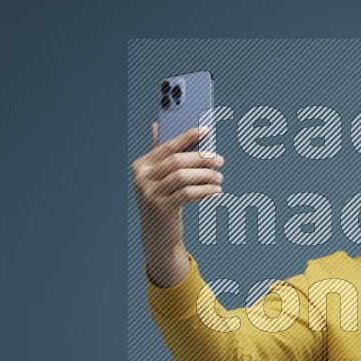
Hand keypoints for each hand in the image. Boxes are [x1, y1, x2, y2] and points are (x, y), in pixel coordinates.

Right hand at [131, 122, 223, 285]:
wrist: (158, 236)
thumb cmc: (163, 200)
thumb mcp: (159, 178)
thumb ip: (161, 154)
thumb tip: (157, 124)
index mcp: (141, 166)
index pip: (167, 146)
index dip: (188, 136)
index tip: (207, 130)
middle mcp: (141, 179)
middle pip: (177, 161)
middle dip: (202, 158)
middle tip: (220, 160)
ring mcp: (149, 194)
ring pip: (184, 177)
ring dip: (206, 176)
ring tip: (220, 177)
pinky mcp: (161, 209)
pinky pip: (188, 194)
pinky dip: (205, 190)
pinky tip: (216, 191)